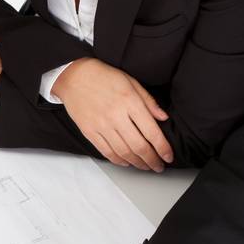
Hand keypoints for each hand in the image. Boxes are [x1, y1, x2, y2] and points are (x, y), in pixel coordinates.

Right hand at [50, 58, 172, 170]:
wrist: (74, 76)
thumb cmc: (103, 76)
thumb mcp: (131, 82)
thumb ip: (148, 101)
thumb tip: (163, 118)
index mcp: (130, 101)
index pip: (152, 132)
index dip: (163, 148)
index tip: (168, 156)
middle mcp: (116, 116)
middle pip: (139, 147)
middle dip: (152, 160)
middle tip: (158, 166)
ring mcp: (101, 125)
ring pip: (124, 153)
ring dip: (138, 163)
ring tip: (145, 166)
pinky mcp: (89, 132)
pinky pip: (107, 152)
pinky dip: (119, 161)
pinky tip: (127, 162)